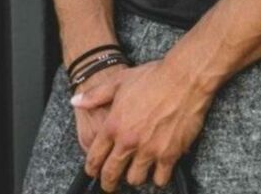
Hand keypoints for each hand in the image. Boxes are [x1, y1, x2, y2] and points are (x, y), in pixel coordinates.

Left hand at [70, 57, 215, 191]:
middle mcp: (128, 141)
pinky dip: (159, 176)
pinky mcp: (169, 154)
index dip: (92, 168)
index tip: (93, 172)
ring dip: (135, 176)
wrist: (184, 77)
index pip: (95, 157)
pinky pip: (160, 179)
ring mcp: (149, 150)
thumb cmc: (153, 76)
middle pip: (112, 174)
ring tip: (138, 170)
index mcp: (114, 125)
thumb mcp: (120, 80)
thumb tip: (75, 101)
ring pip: (135, 179)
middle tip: (111, 184)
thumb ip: (96, 95)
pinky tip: (159, 169)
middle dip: (109, 182)